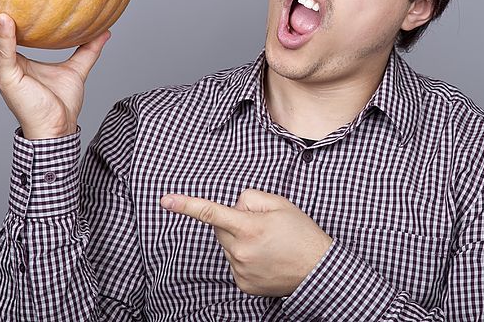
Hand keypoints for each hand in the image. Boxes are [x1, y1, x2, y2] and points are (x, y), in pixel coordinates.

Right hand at [0, 10, 109, 138]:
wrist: (60, 128)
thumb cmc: (62, 104)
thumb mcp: (77, 69)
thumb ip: (88, 49)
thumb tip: (106, 31)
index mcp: (10, 62)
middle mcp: (0, 66)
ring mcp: (1, 72)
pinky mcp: (10, 79)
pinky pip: (6, 54)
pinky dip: (6, 36)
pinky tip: (4, 18)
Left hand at [161, 188, 332, 295]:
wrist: (318, 270)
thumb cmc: (302, 234)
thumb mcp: (281, 204)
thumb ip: (251, 198)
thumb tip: (234, 206)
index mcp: (249, 227)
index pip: (211, 213)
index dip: (186, 205)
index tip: (165, 201)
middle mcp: (240, 250)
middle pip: (220, 228)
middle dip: (233, 221)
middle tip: (260, 224)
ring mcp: (240, 270)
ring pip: (227, 246)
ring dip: (239, 240)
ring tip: (267, 244)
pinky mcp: (243, 284)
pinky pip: (234, 263)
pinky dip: (244, 257)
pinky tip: (264, 258)